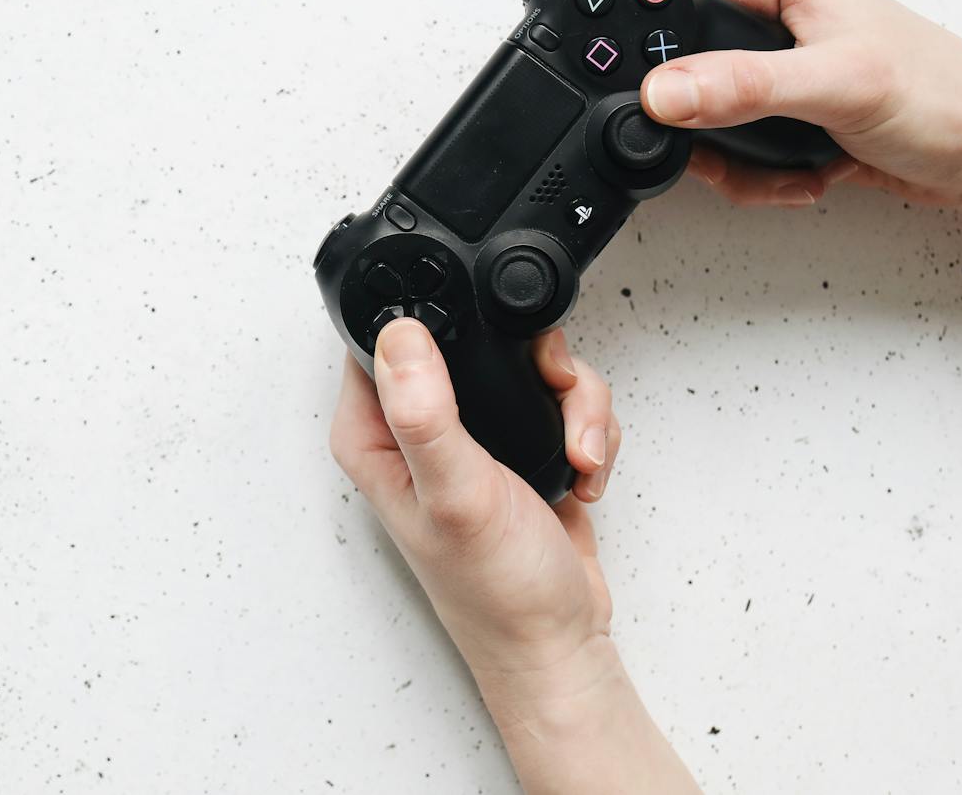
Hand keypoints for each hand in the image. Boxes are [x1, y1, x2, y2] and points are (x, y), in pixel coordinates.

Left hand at [330, 319, 700, 791]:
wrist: (561, 640)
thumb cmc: (495, 589)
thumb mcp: (455, 493)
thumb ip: (425, 415)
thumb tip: (401, 336)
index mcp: (375, 434)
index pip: (385, 338)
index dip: (435, 321)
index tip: (483, 346)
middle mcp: (417, 428)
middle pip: (472, 336)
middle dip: (532, 362)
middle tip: (552, 394)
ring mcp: (472, 436)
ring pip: (528, 364)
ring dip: (573, 402)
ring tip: (574, 452)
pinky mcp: (520, 445)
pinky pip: (562, 398)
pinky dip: (587, 427)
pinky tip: (582, 469)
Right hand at [641, 0, 961, 212]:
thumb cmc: (945, 96)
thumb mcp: (836, 85)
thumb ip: (742, 86)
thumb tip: (662, 90)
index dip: (651, 55)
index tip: (667, 105)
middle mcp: (762, 5)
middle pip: (667, 67)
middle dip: (696, 125)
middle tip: (731, 147)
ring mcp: (765, 58)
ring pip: (689, 116)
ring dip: (729, 158)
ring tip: (782, 163)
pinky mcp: (774, 103)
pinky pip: (722, 145)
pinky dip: (753, 174)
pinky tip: (800, 172)